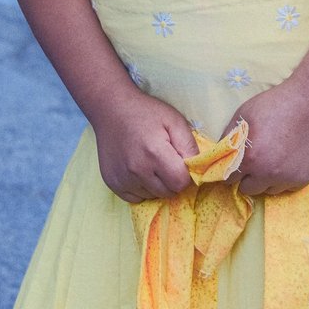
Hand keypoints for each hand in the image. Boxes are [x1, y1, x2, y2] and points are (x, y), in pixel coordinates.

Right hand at [91, 88, 195, 203]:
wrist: (111, 109)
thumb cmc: (146, 113)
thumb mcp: (174, 120)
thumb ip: (189, 145)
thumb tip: (197, 169)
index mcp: (155, 153)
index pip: (181, 183)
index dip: (185, 173)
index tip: (180, 161)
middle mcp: (137, 170)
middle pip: (168, 192)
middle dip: (172, 180)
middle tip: (166, 161)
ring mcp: (122, 178)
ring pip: (152, 196)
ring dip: (156, 184)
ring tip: (150, 163)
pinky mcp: (112, 183)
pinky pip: (136, 198)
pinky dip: (141, 188)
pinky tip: (138, 170)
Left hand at [219, 80, 308, 196]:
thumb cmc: (274, 105)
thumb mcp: (243, 115)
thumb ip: (228, 137)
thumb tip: (219, 155)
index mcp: (250, 158)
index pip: (229, 179)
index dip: (230, 170)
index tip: (235, 165)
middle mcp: (269, 174)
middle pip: (248, 189)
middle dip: (248, 177)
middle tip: (256, 160)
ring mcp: (289, 178)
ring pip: (270, 190)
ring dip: (267, 179)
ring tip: (274, 157)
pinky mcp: (305, 178)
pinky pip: (288, 186)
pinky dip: (285, 177)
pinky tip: (288, 158)